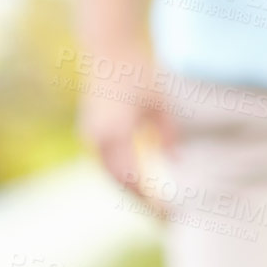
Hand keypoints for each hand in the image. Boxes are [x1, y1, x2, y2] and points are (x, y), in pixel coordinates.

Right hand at [75, 37, 177, 220]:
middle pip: (121, 183)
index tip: (169, 213)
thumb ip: (167, 133)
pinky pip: (109, 163)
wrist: (108, 46)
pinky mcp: (91, 132)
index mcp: (116, 133)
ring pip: (113, 175)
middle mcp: (98, 139)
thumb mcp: (160, 100)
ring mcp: (91, 136)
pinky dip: (125, 177)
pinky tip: (142, 185)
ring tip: (156, 208)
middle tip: (165, 219)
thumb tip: (174, 163)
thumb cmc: (139, 70)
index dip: (151, 199)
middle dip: (142, 203)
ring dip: (132, 192)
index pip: (134, 178)